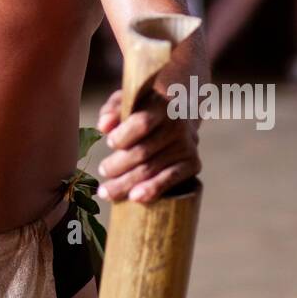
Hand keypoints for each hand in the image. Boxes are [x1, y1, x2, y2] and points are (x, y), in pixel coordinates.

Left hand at [94, 88, 200, 202]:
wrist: (179, 111)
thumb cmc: (144, 107)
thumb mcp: (128, 100)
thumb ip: (114, 110)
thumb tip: (103, 126)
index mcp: (161, 105)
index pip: (142, 123)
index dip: (124, 136)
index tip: (109, 143)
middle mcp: (178, 125)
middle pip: (144, 152)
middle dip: (118, 165)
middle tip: (103, 171)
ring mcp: (187, 145)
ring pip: (152, 169)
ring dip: (126, 183)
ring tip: (107, 191)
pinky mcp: (193, 163)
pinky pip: (170, 179)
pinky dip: (152, 190)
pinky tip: (134, 197)